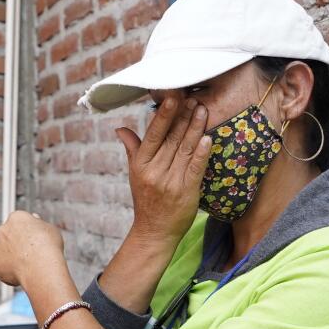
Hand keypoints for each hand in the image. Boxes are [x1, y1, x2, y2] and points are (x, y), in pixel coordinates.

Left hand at [0, 210, 65, 288]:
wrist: (41, 267)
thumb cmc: (49, 247)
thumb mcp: (50, 229)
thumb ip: (39, 224)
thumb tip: (35, 219)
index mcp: (16, 218)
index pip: (19, 222)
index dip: (28, 232)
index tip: (35, 240)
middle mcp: (3, 230)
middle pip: (8, 236)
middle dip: (16, 243)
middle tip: (30, 253)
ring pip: (4, 252)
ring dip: (13, 257)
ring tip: (28, 265)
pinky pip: (3, 267)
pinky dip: (10, 271)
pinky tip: (23, 274)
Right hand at [115, 97, 210, 243]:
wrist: (154, 231)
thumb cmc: (146, 200)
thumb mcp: (135, 173)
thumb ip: (132, 148)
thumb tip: (120, 128)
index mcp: (141, 164)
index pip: (154, 134)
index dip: (163, 115)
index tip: (172, 97)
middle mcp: (154, 171)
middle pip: (171, 138)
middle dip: (183, 116)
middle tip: (193, 97)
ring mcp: (171, 182)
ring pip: (184, 149)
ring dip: (195, 128)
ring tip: (203, 110)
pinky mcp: (186, 192)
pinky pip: (195, 168)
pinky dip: (201, 153)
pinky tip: (207, 138)